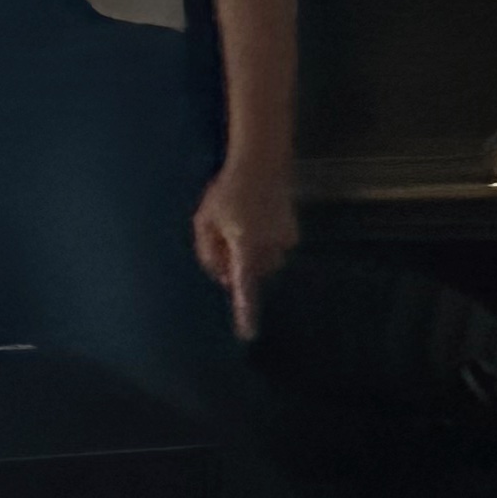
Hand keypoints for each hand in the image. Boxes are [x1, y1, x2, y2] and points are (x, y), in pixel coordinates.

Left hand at [193, 154, 297, 340]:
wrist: (262, 164)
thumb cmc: (226, 192)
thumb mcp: (204, 222)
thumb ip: (207, 252)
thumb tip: (222, 277)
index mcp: (245, 243)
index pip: (244, 284)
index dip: (245, 311)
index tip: (247, 333)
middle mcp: (269, 246)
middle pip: (247, 273)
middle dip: (234, 265)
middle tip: (222, 236)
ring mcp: (284, 241)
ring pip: (261, 263)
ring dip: (248, 253)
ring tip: (238, 223)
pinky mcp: (292, 235)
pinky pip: (272, 251)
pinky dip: (261, 243)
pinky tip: (254, 221)